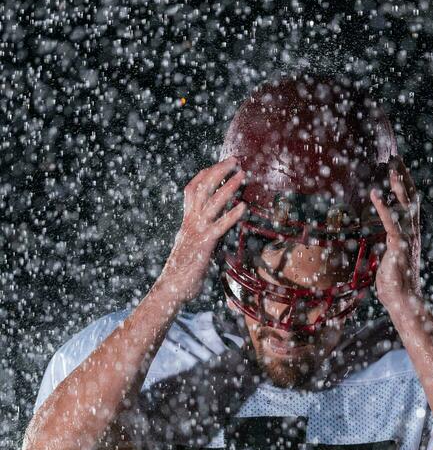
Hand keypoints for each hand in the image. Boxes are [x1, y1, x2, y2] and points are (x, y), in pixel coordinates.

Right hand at [155, 156, 246, 304]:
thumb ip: (204, 236)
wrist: (171, 289)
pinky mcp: (204, 245)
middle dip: (218, 171)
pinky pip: (219, 226)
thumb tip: (217, 232)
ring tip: (242, 175)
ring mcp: (196, 232)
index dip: (205, 174)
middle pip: (202, 188)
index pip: (192, 189)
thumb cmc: (183, 272)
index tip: (219, 163)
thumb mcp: (194, 247)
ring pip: (211, 202)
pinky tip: (243, 206)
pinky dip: (232, 215)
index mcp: (187, 221)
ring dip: (228, 187)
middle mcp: (190, 222)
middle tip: (235, 160)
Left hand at [370, 155, 421, 310]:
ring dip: (398, 184)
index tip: (398, 167)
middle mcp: (412, 232)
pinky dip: (383, 206)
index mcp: (410, 234)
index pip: (409, 204)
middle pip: (410, 197)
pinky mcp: (399, 245)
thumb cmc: (394, 285)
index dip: (404, 185)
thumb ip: (386, 248)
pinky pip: (391, 222)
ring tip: (391, 166)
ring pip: (405, 204)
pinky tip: (375, 193)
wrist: (403, 301)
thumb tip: (379, 245)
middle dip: (403, 176)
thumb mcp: (388, 260)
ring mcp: (408, 237)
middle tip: (396, 157)